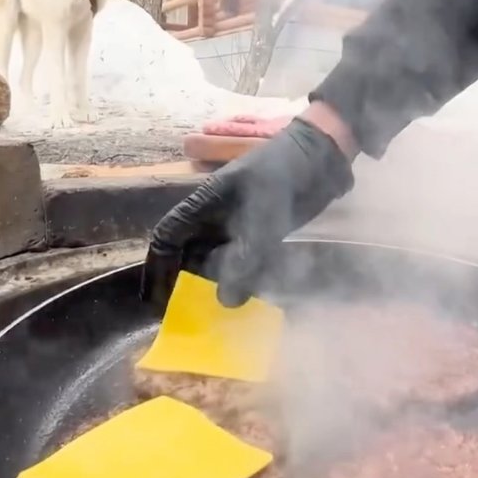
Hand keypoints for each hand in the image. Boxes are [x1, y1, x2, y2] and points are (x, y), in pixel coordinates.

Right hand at [140, 116, 353, 308]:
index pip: (168, 237)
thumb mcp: (264, 212)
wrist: (322, 158)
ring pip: (220, 265)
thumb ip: (247, 255)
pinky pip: (246, 267)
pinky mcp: (263, 239)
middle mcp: (216, 220)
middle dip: (188, 286)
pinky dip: (246, 284)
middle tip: (190, 319)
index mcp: (203, 204)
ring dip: (219, 288)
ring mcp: (239, 230)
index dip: (157, 267)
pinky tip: (251, 303)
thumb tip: (226, 301)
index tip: (155, 300)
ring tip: (220, 318)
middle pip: (191, 257)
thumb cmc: (284, 172)